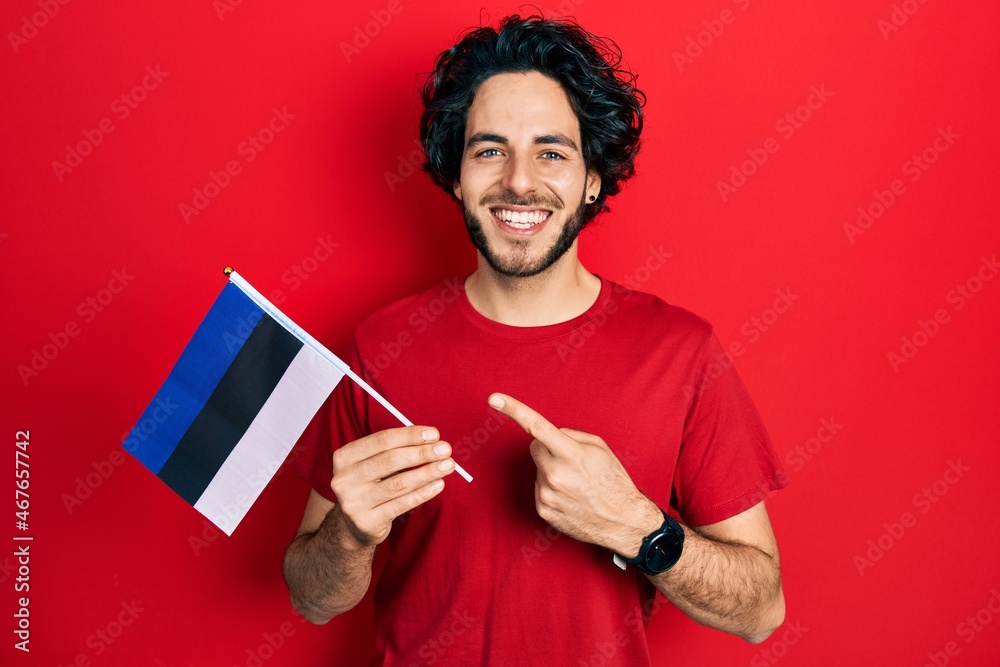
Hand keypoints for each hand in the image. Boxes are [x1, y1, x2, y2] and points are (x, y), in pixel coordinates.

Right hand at [330, 426, 454, 546]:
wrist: (352, 526)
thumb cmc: (370, 486)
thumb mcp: (372, 465)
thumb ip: (395, 450)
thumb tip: (432, 441)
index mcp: (344, 457)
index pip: (381, 440)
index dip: (410, 435)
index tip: (434, 434)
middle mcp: (344, 479)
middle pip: (390, 460)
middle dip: (422, 453)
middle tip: (445, 450)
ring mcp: (353, 502)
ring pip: (398, 483)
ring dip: (427, 472)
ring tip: (447, 466)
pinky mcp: (366, 522)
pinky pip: (401, 504)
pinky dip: (423, 493)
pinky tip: (438, 485)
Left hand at [487, 393, 660, 554]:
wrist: (623, 521)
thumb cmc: (614, 482)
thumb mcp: (600, 448)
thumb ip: (571, 435)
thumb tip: (552, 435)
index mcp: (571, 454)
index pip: (537, 426)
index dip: (514, 410)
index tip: (494, 399)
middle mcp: (555, 474)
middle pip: (535, 447)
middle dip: (548, 449)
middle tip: (570, 461)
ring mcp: (547, 494)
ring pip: (538, 469)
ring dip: (552, 471)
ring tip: (576, 484)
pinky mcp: (543, 510)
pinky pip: (539, 488)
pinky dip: (551, 489)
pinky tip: (570, 496)